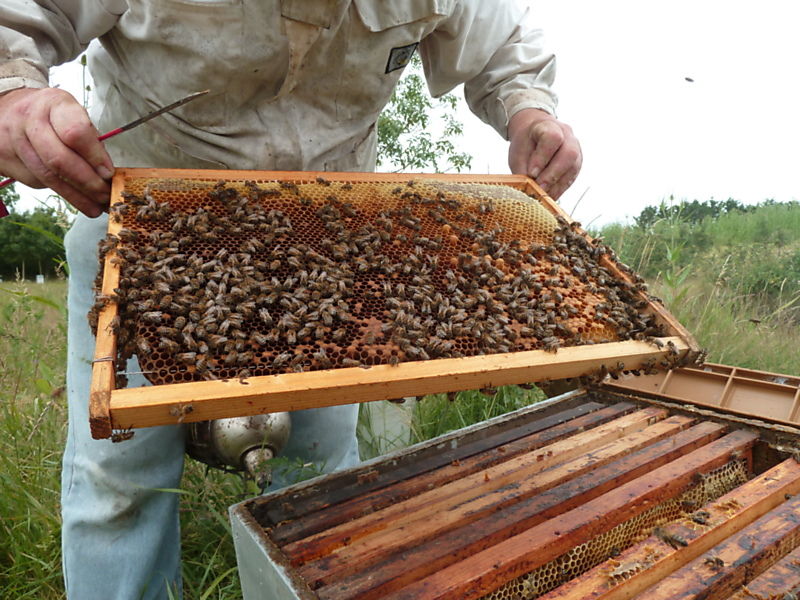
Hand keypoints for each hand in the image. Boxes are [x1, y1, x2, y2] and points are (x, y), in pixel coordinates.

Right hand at [0, 87, 113, 216]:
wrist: (4, 110)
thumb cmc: (49, 114)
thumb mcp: (71, 113)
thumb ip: (89, 139)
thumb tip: (106, 172)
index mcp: (53, 103)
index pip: (75, 133)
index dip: (95, 157)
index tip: (109, 173)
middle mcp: (30, 120)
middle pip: (60, 159)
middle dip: (88, 183)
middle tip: (106, 195)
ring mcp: (15, 141)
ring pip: (48, 177)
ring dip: (77, 197)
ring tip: (98, 207)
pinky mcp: (8, 161)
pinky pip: (38, 182)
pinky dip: (63, 193)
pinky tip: (79, 199)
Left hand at [507, 108, 581, 199]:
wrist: (535, 136)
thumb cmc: (526, 144)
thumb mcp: (519, 153)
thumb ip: (523, 169)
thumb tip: (528, 190)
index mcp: (549, 126)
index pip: (552, 138)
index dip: (542, 157)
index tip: (532, 173)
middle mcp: (568, 136)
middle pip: (569, 153)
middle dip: (553, 174)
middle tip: (540, 188)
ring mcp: (576, 149)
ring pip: (573, 167)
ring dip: (557, 185)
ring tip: (543, 196)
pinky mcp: (576, 164)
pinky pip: (572, 177)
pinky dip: (560, 189)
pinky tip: (549, 197)